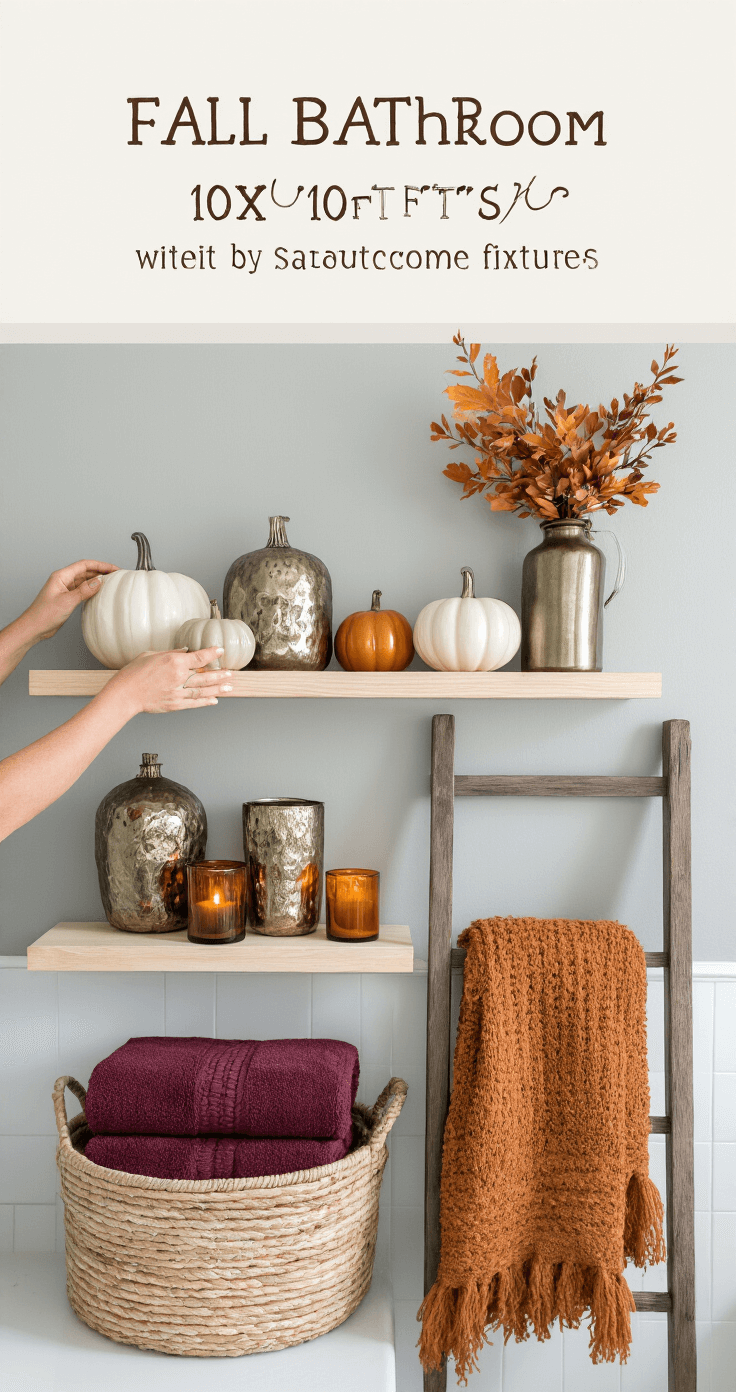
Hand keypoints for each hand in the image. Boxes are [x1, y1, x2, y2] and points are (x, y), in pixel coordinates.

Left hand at [24, 560, 118, 640]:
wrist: (34, 628)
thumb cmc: (43, 615)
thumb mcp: (67, 602)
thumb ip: (84, 591)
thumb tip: (99, 582)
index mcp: (61, 576)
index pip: (84, 565)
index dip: (100, 565)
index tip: (113, 568)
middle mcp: (63, 580)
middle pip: (85, 571)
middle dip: (101, 571)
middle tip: (116, 575)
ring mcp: (64, 589)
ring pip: (84, 580)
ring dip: (97, 580)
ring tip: (110, 582)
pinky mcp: (66, 598)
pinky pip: (81, 589)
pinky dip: (91, 589)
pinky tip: (98, 592)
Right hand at [107, 648, 232, 714]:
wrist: (125, 694)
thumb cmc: (134, 673)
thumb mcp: (151, 655)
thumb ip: (170, 653)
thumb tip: (184, 651)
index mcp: (174, 662)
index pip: (199, 657)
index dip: (212, 653)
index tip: (220, 651)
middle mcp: (179, 677)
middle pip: (205, 676)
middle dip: (220, 674)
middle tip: (231, 673)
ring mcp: (178, 692)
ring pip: (203, 690)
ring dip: (218, 689)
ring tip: (229, 687)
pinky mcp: (175, 704)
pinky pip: (194, 703)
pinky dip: (205, 702)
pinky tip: (214, 700)